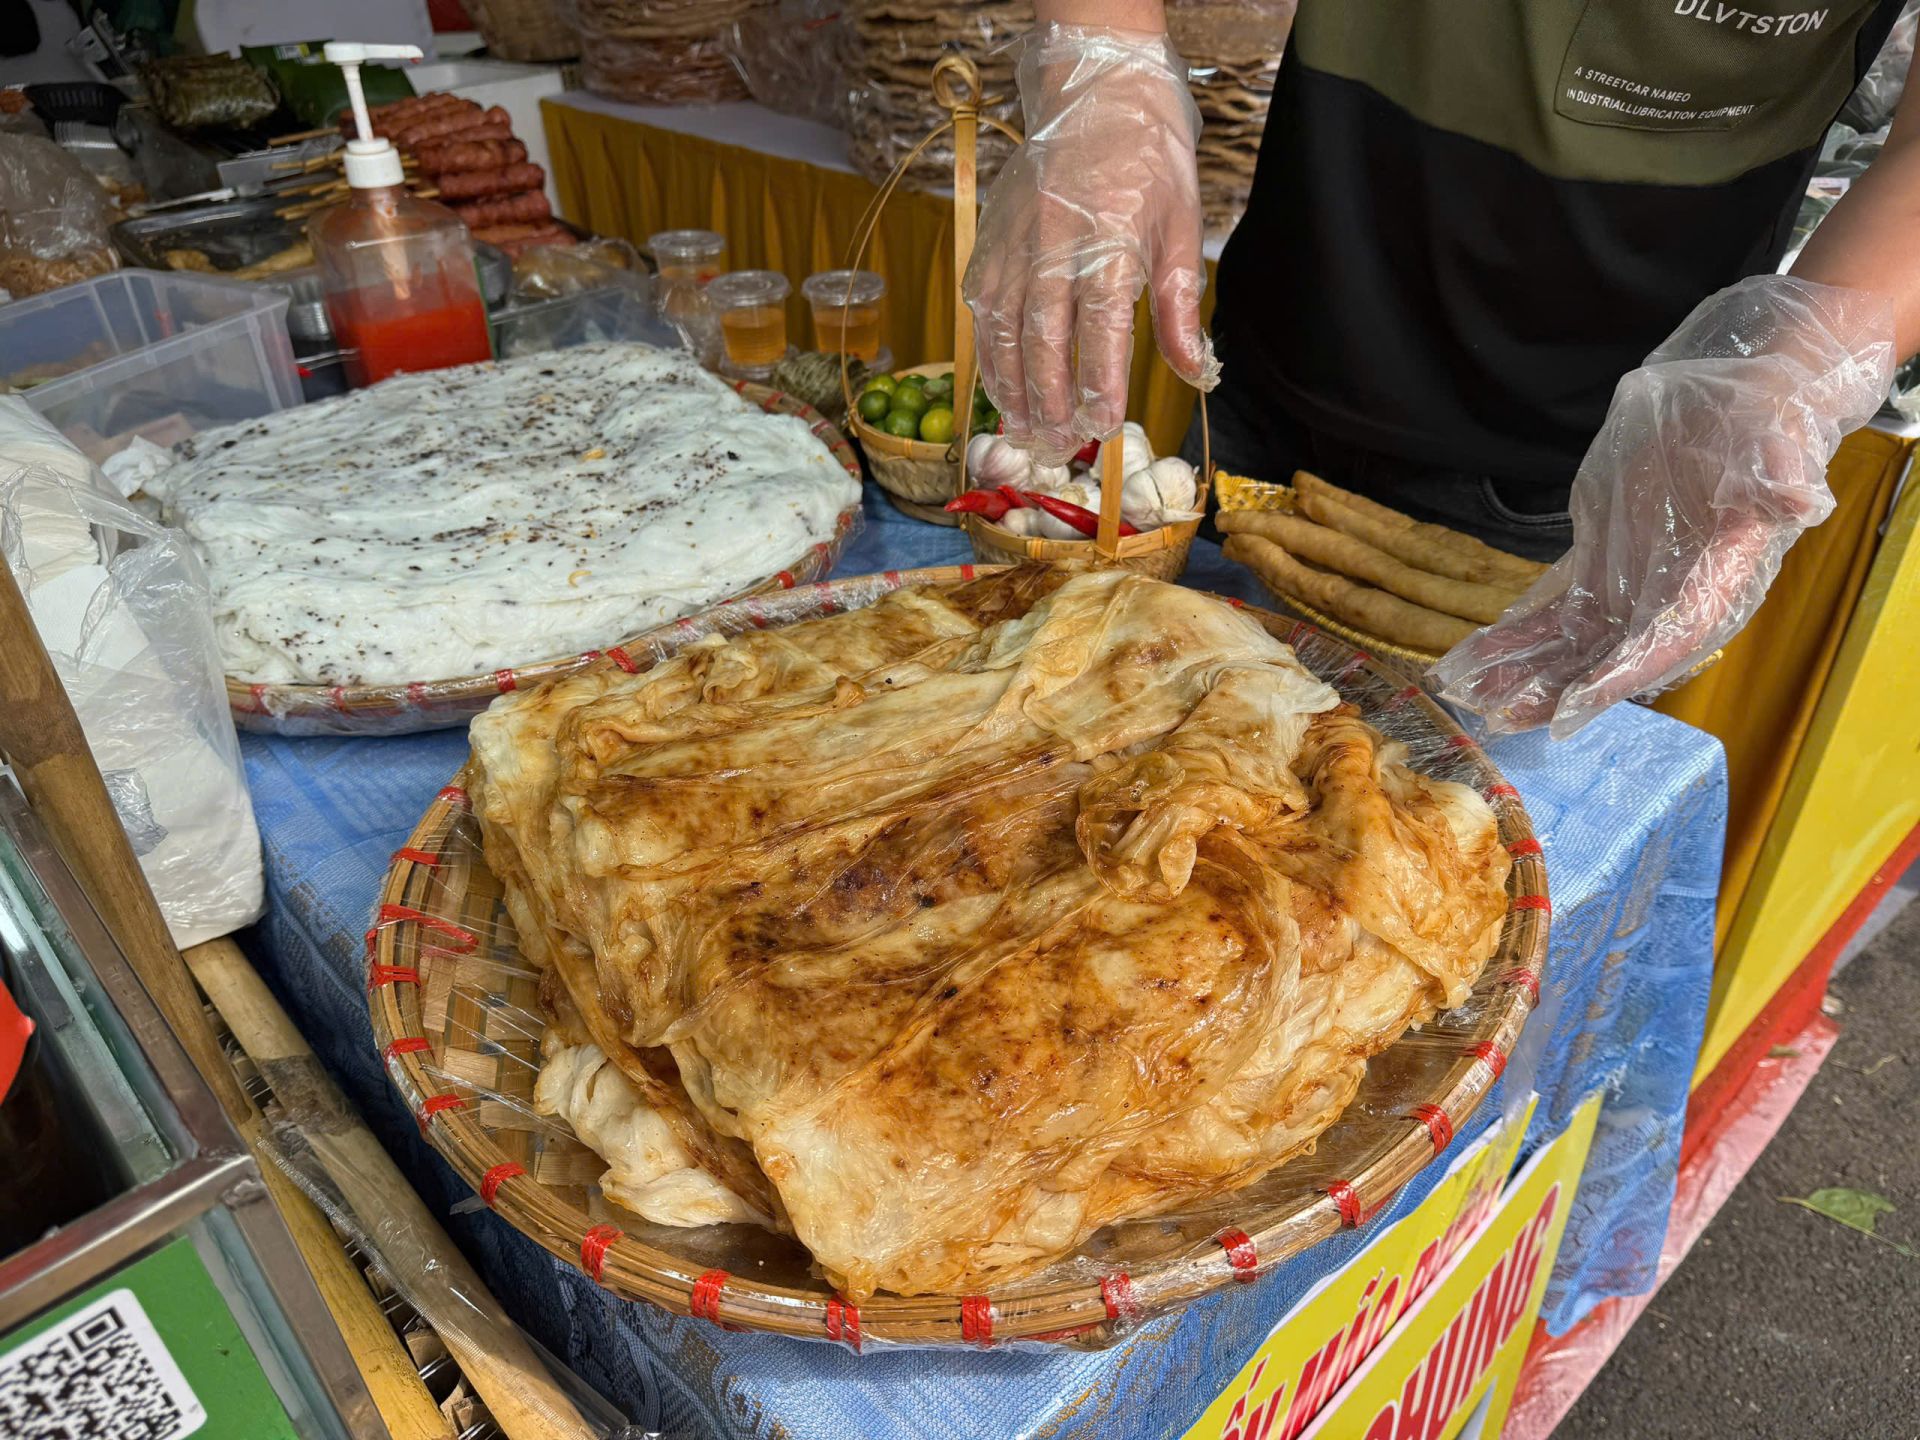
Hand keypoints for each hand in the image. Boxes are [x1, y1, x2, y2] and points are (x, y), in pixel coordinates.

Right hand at [962, 24, 1218, 464]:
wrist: (1097, 90)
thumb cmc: (1149, 157)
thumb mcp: (1181, 225)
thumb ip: (1179, 305)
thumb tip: (1197, 370)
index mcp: (1108, 237)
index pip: (1100, 326)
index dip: (1098, 381)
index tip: (1101, 424)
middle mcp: (1052, 242)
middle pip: (1043, 337)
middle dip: (1049, 398)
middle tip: (1060, 442)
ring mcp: (1014, 240)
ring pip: (1002, 327)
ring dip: (1011, 384)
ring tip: (1025, 426)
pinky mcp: (991, 238)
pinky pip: (982, 304)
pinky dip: (988, 349)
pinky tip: (999, 382)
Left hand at [1431, 276, 1894, 738]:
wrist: (1736, 410)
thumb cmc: (1762, 426)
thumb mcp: (1775, 442)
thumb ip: (1781, 476)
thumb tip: (1802, 498)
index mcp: (1719, 579)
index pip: (1668, 640)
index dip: (1622, 675)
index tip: (1573, 705)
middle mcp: (1671, 598)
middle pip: (1608, 659)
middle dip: (1553, 688)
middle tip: (1498, 715)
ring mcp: (1632, 588)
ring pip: (1572, 646)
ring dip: (1522, 672)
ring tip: (1467, 695)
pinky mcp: (1600, 568)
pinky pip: (1553, 613)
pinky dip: (1515, 636)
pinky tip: (1473, 660)